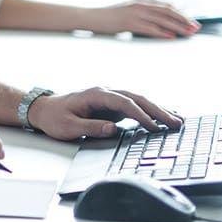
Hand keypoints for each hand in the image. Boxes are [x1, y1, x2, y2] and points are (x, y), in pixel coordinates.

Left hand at [26, 87, 182, 140]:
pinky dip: (149, 112)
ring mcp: (109, 98)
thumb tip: (114, 129)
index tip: (155, 127)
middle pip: (137, 99)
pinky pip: (134, 107)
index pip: (125, 103)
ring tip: (177, 121)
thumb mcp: (69, 126)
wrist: (44, 109)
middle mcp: (106, 93)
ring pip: (138, 101)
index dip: (141, 115)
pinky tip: (162, 118)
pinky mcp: (111, 106)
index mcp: (96, 94)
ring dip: (157, 110)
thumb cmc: (55, 118)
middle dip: (158, 110)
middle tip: (176, 123)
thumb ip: (92, 127)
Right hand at [84, 0, 198, 38]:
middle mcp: (140, 4)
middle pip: (168, 11)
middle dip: (184, 20)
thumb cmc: (109, 18)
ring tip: (188, 33)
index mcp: (142, 1)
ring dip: (177, 26)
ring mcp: (135, 13)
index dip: (181, 14)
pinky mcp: (129, 22)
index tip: (191, 22)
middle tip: (195, 28)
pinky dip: (161, 32)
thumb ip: (143, 16)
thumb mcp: (128, 13)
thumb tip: (161, 26)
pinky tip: (170, 37)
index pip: (167, 7)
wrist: (90, 17)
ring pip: (162, 19)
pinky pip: (149, 28)